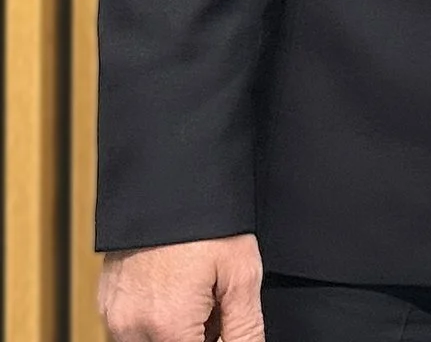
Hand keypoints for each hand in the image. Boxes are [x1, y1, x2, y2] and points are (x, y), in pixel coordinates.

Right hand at [99, 235, 264, 341]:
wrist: (167, 183)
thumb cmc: (206, 223)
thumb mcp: (241, 275)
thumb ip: (245, 328)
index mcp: (167, 327)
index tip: (225, 322)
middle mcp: (131, 329)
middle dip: (199, 337)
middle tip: (217, 305)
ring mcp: (114, 317)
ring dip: (179, 331)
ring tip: (199, 293)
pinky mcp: (107, 304)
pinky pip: (135, 328)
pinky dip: (159, 319)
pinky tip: (178, 288)